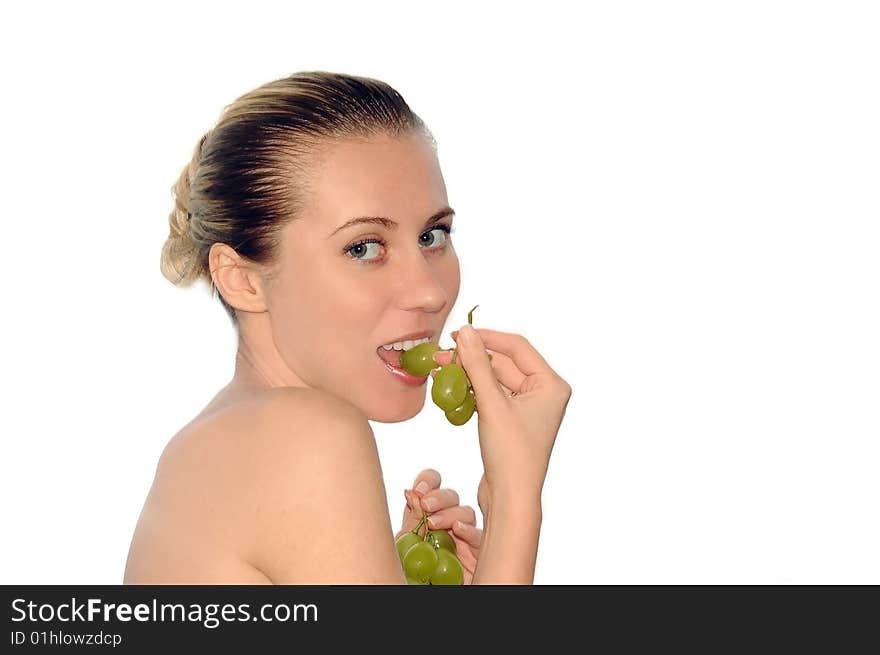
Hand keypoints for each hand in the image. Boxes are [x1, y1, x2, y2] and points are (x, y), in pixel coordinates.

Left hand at [396, 468, 481, 583]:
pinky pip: (480, 537)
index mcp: (426, 516)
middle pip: (452, 496)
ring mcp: (463, 538)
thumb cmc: (411, 574)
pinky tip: (457, 531)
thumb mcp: (406, 545)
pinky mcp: (477, 555)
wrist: (423, 591)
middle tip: (425, 504)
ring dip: (450, 513)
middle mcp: (446, 523)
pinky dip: (469, 530)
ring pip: (466, 513)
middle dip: (439, 496)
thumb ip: (412, 520)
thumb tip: (411, 491)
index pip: (432, 487)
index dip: (428, 481)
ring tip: (434, 524)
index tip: (417, 489)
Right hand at [434, 326, 571, 509]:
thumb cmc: (510, 454)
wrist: (510, 498)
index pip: (517, 347)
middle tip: (443, 354)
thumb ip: (477, 366)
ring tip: (441, 368)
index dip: (487, 337)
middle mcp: (544, 392)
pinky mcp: (512, 420)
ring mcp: (528, 407)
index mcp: (551, 384)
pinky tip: (452, 388)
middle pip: (504, 362)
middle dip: (473, 358)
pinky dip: (473, 390)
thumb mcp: (492, 404)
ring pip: (495, 378)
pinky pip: (491, 395)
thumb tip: (466, 333)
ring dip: (469, 374)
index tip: (458, 334)